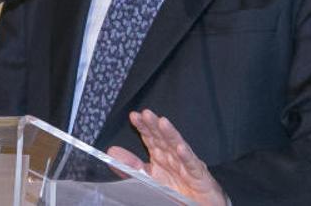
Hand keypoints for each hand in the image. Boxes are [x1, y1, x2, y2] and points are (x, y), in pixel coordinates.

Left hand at [107, 109, 227, 205]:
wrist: (199, 205)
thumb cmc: (175, 190)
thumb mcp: (148, 178)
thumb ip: (130, 167)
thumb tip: (111, 152)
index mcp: (160, 156)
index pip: (150, 138)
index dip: (143, 127)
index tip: (134, 116)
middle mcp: (173, 157)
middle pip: (163, 138)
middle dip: (155, 126)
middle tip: (146, 114)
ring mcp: (186, 165)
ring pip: (177, 147)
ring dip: (170, 134)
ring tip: (162, 122)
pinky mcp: (199, 176)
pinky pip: (191, 166)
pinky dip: (186, 157)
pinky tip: (180, 148)